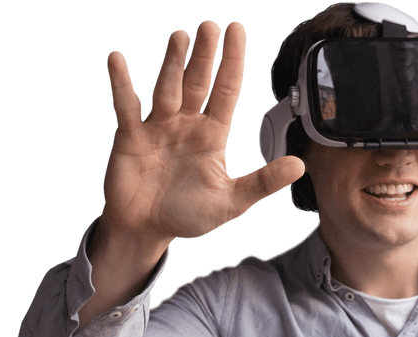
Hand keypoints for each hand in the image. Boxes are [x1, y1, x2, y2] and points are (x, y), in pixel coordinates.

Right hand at [98, 21, 303, 245]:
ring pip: (167, 88)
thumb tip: (300, 165)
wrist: (147, 229)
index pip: (226, 91)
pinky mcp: (130, 136)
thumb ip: (263, 182)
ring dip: (173, 63)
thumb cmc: (189, 214)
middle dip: (205, 55)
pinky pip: (125, 106)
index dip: (232, 63)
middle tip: (212, 26)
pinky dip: (121, 83)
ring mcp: (157, 127)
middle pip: (198, 82)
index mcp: (212, 134)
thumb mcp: (232, 201)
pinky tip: (117, 59)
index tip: (237, 31)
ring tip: (180, 36)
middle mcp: (186, 124)